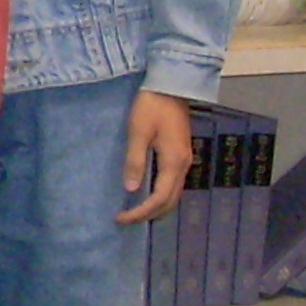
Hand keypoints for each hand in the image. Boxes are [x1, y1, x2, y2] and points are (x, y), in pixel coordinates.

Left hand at [116, 88, 193, 224]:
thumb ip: (135, 161)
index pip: (159, 199)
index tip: (121, 218)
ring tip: (135, 211)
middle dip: (149, 214)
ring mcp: (184, 159)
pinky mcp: (181, 153)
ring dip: (156, 206)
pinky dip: (161, 194)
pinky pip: (173, 183)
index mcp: (173, 162)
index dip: (141, 212)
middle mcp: (183, 165)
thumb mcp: (138, 132)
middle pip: (170, 201)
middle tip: (126, 219)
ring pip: (174, 193)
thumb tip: (131, 189)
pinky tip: (147, 192)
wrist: (170, 86)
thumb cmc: (151, 107)